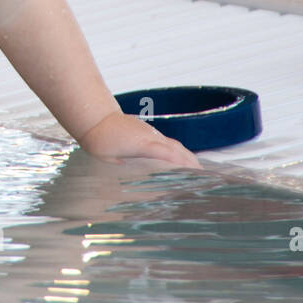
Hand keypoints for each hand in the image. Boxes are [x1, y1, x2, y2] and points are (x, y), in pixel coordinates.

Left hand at [79, 113, 200, 168]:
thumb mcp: (106, 160)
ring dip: (189, 159)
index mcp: (141, 144)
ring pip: (177, 146)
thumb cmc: (99, 140)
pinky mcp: (151, 133)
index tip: (194, 175)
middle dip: (193, 165)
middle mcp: (151, 137)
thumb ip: (120, 171)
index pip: (167, 154)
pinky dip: (181, 154)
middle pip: (178, 150)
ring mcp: (152, 134)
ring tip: (201, 175)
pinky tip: (185, 163)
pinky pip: (171, 143)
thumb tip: (131, 187)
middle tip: (206, 180)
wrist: (96, 116)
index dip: (182, 165)